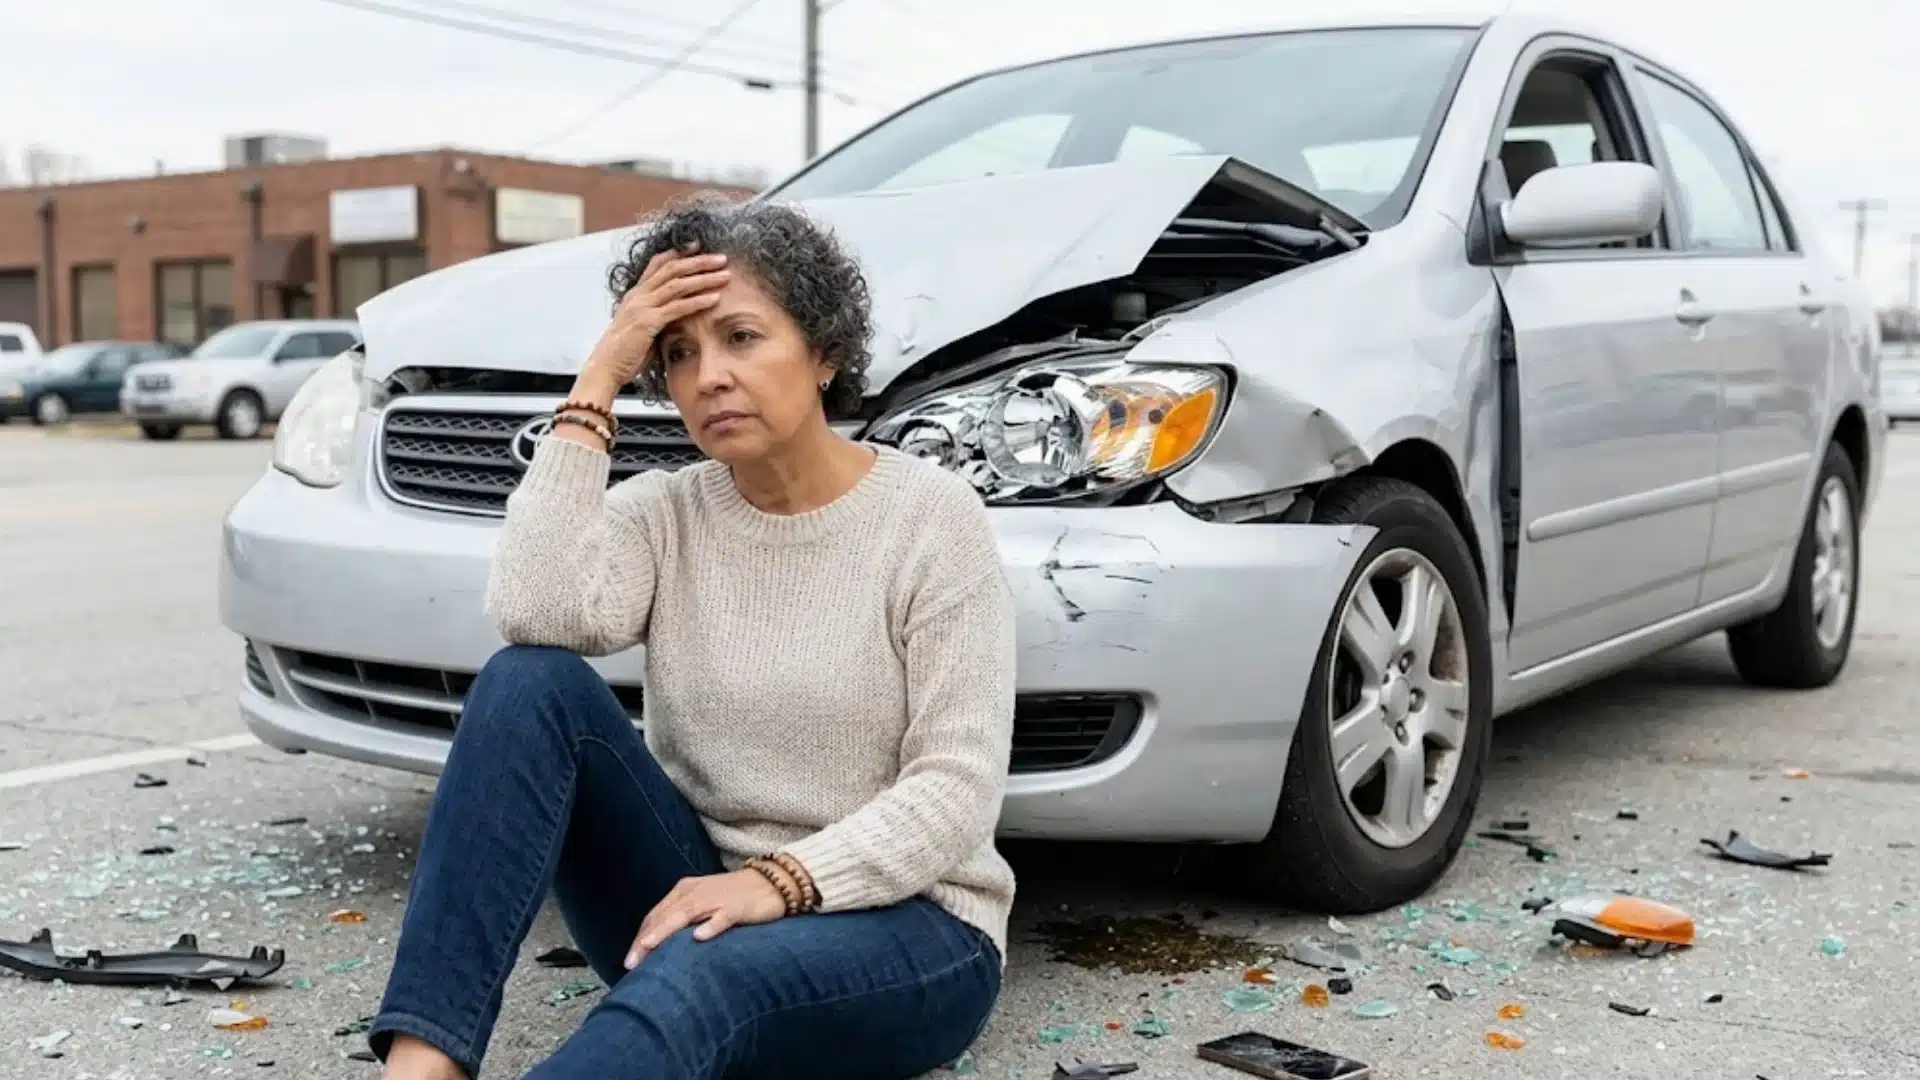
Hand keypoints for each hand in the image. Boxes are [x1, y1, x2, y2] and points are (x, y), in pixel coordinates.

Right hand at [578, 251, 730, 397]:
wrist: (605, 366)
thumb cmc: (625, 351)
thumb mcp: (641, 326)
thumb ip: (656, 314)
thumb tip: (676, 312)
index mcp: (636, 293)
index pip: (657, 264)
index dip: (678, 253)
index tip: (698, 246)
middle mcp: (638, 295)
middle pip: (672, 268)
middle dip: (699, 261)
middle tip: (721, 258)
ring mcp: (642, 307)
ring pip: (677, 284)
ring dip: (704, 278)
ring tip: (725, 275)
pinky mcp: (648, 322)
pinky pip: (677, 307)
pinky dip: (698, 301)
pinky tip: (715, 298)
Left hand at [624, 869, 785, 968]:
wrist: (772, 882)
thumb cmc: (734, 897)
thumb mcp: (703, 903)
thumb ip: (682, 919)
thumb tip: (658, 945)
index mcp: (684, 891)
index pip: (656, 915)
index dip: (640, 937)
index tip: (629, 961)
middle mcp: (695, 892)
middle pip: (664, 916)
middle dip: (645, 940)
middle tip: (631, 964)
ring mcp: (716, 899)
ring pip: (685, 914)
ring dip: (665, 931)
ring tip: (649, 947)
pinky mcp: (737, 907)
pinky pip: (722, 917)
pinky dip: (710, 926)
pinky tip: (699, 937)